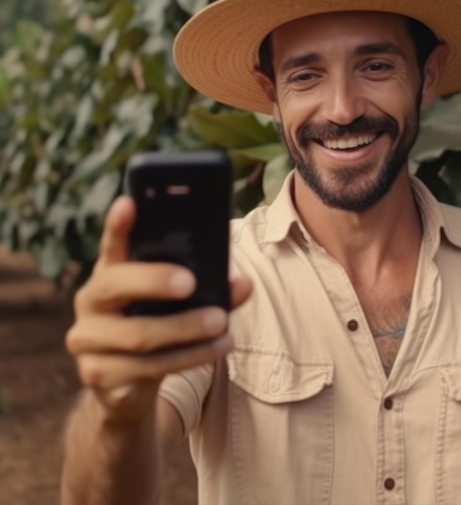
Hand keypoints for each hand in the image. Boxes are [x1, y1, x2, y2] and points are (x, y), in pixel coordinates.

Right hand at [66, 196, 251, 420]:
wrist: (127, 384)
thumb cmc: (159, 324)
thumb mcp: (180, 302)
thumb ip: (209, 287)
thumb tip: (245, 284)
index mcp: (111, 271)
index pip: (112, 243)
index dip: (118, 224)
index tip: (130, 202)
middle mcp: (92, 301)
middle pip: (115, 284)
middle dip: (154, 280)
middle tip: (190, 282)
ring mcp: (89, 339)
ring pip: (138, 334)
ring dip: (185, 328)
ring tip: (221, 322)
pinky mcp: (98, 374)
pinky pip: (147, 367)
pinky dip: (189, 356)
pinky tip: (218, 348)